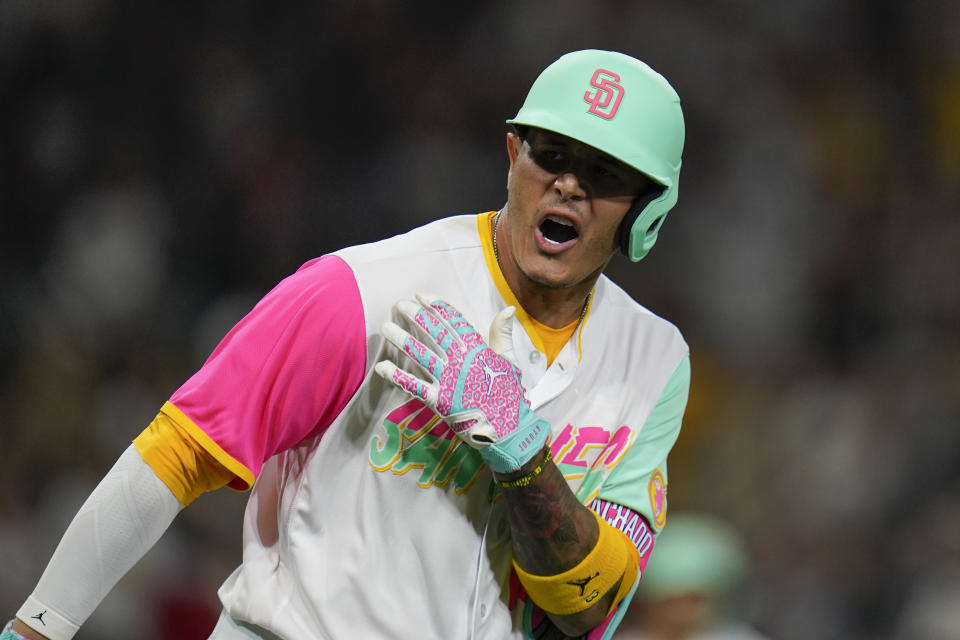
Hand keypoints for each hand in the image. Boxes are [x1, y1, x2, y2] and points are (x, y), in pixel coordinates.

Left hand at [375, 294, 548, 473]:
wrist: (509, 429)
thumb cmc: (509, 394)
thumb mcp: (509, 360)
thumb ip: (502, 334)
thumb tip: (508, 308)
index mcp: (478, 350)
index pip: (454, 321)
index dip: (437, 306)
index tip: (421, 296)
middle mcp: (460, 362)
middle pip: (433, 333)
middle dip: (415, 316)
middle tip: (399, 304)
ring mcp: (448, 381)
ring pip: (420, 355)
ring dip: (402, 339)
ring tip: (386, 327)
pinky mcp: (439, 401)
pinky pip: (414, 386)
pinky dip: (397, 377)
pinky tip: (382, 367)